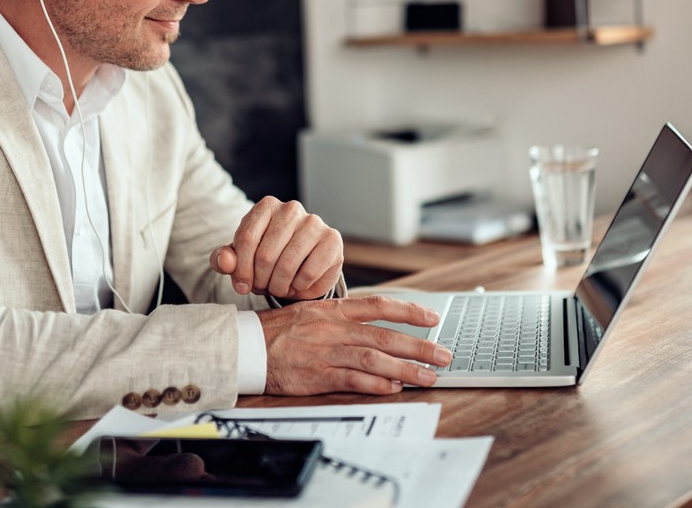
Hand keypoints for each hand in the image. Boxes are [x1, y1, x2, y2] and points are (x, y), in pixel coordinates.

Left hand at [209, 197, 343, 301]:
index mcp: (266, 206)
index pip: (246, 239)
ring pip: (287, 265)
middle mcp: (291, 208)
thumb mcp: (241, 260)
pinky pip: (308, 273)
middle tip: (264, 288)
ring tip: (279, 287)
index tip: (242, 286)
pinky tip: (298, 283)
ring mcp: (314, 222)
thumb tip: (224, 261)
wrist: (305, 266)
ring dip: (279, 286)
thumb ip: (225, 259)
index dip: (241, 269)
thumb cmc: (268, 260)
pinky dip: (299, 286)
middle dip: (261, 280)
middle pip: (265, 254)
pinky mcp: (332, 239)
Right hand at [257, 296, 450, 394]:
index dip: (408, 310)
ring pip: (375, 358)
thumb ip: (342, 320)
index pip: (378, 305)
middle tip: (444, 354)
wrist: (246, 347)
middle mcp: (334, 329)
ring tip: (429, 376)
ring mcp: (327, 352)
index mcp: (333, 310)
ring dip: (406, 368)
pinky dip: (377, 383)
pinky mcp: (318, 375)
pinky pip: (353, 379)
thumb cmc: (278, 331)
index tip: (433, 317)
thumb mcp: (311, 314)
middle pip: (385, 335)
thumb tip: (374, 328)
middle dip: (419, 345)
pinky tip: (394, 387)